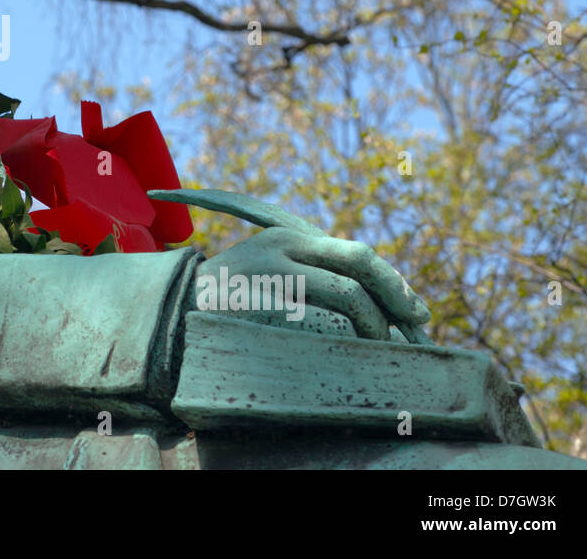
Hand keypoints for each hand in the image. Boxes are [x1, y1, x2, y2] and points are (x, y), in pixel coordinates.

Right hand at [149, 188, 431, 343]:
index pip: (355, 253)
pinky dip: (349, 334)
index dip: (393, 283)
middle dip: (396, 295)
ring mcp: (271, 268)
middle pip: (359, 259)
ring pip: (346, 289)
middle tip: (417, 325)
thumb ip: (310, 278)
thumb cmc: (225, 306)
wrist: (169, 311)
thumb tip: (375, 304)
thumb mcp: (268, 277)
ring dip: (376, 321)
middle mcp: (282, 244)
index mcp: (287, 236)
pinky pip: (321, 315)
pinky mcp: (263, 296)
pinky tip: (357, 351)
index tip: (415, 312)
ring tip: (383, 345)